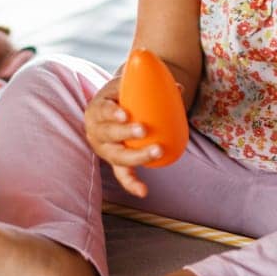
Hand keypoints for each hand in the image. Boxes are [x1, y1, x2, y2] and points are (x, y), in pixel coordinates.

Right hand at [84, 69, 163, 199]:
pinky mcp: (115, 163)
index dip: (111, 113)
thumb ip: (149, 84)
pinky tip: (144, 191)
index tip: (125, 113)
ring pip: (117, 156)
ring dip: (136, 156)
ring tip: (157, 151)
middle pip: (108, 134)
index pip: (102, 110)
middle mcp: (96, 132)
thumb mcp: (128, 85)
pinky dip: (132, 184)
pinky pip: (122, 175)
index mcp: (97, 110)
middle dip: (125, 133)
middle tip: (143, 129)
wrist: (111, 109)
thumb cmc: (121, 95)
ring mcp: (105, 150)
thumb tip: (180, 88)